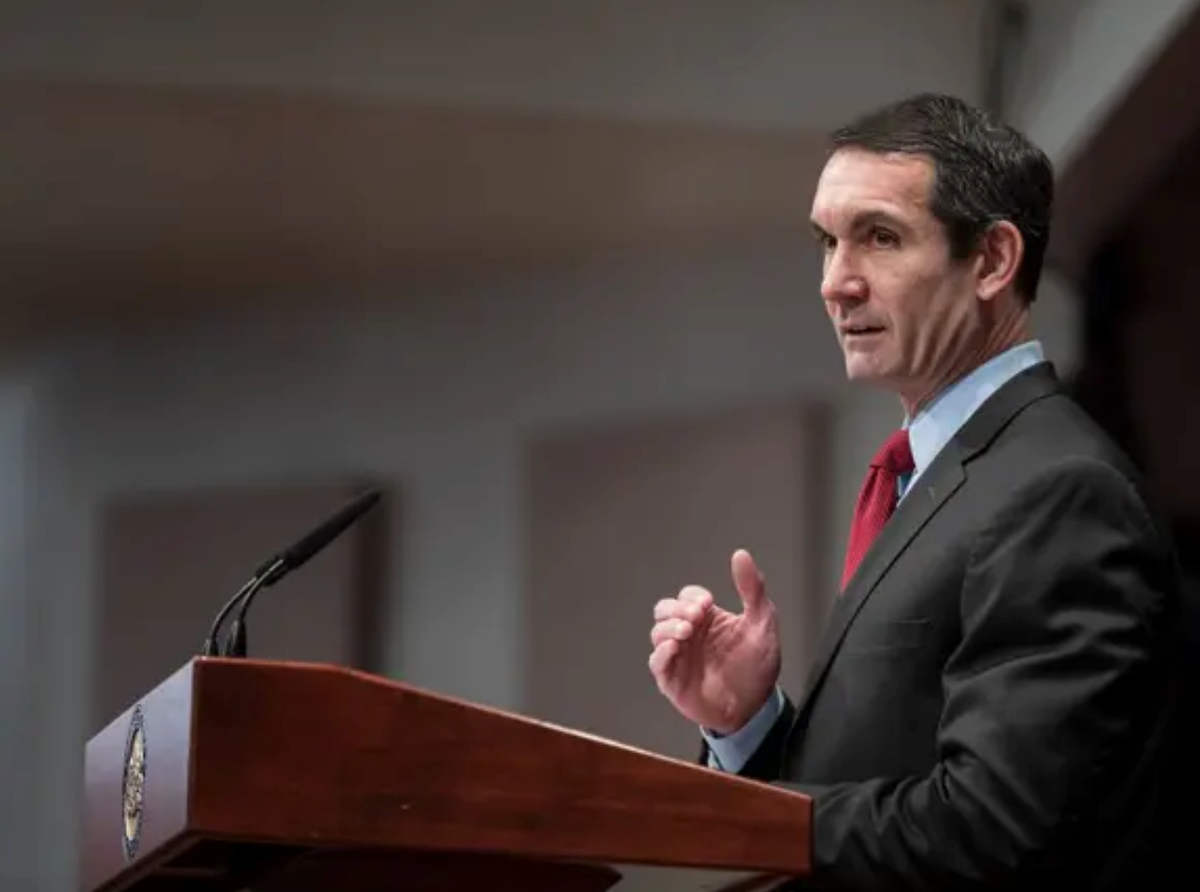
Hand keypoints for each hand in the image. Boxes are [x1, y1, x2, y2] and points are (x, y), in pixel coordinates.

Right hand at [648, 549, 780, 734]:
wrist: (755, 708)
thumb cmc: (757, 667)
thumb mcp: (762, 622)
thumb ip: (752, 588)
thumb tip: (741, 555)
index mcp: (708, 618)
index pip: (687, 596)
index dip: (692, 596)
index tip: (707, 603)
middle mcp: (690, 634)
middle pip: (665, 609)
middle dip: (676, 609)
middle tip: (695, 616)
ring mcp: (679, 656)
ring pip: (658, 632)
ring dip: (669, 628)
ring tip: (686, 632)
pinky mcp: (672, 679)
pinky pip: (657, 662)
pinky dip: (662, 653)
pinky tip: (675, 649)